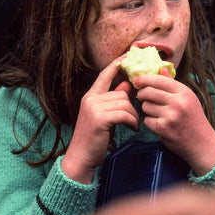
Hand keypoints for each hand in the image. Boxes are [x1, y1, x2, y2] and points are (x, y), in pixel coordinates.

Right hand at [61, 58, 138, 183]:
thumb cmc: (94, 139)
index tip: (126, 56)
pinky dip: (132, 122)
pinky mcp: (100, 118)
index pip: (104, 75)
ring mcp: (93, 108)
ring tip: (133, 126)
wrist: (81, 158)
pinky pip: (125, 114)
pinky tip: (132, 129)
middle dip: (131, 107)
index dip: (116, 65)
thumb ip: (113, 100)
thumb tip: (126, 85)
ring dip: (133, 116)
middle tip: (133, 120)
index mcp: (90, 96)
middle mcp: (90, 99)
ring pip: (125, 103)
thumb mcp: (103, 116)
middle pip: (121, 93)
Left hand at [133, 70, 214, 175]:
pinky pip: (147, 120)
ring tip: (157, 113)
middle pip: (148, 92)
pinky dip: (150, 122)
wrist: (202, 144)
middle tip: (141, 96)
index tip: (137, 81)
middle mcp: (178, 102)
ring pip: (146, 106)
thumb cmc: (194, 120)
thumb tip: (160, 69)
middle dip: (141, 94)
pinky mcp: (163, 129)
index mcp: (184, 92)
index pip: (159, 79)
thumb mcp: (188, 99)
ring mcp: (170, 116)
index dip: (144, 79)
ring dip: (147, 109)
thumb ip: (173, 84)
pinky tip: (159, 124)